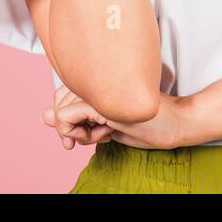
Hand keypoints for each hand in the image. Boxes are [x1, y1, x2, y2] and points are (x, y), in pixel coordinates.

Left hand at [41, 88, 190, 150]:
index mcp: (101, 85)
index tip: (77, 138)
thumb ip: (78, 121)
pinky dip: (73, 132)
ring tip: (101, 134)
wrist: (178, 123)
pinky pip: (67, 116)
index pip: (63, 95)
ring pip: (60, 109)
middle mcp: (98, 83)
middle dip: (67, 126)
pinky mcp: (102, 102)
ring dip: (73, 130)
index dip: (64, 118)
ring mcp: (100, 90)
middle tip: (89, 137)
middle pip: (59, 101)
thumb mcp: (108, 127)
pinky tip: (99, 135)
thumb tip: (43, 116)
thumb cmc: (149, 126)